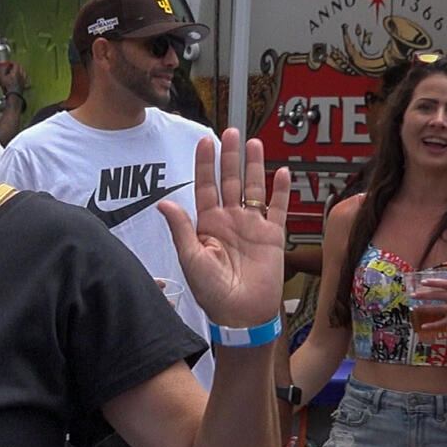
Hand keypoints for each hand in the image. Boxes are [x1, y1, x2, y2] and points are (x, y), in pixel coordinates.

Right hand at [0, 60, 28, 94]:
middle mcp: (21, 75)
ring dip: (22, 73)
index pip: (16, 64)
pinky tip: (24, 83)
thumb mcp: (0, 78)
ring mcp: (23, 81)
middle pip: (21, 68)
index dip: (12, 63)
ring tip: (18, 74)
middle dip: (16, 67)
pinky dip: (26, 83)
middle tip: (11, 69)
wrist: (13, 95)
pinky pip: (27, 84)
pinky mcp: (24, 86)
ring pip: (25, 74)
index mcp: (16, 72)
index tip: (9, 64)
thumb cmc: (7, 86)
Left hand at [159, 129, 288, 329]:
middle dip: (230, 156)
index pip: (205, 186)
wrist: (241, 314)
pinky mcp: (273, 236)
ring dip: (254, 166)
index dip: (205, 164)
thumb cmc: (211, 291)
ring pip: (254, 188)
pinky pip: (278, 208)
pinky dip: (281, 190)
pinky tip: (281, 172)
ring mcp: (252, 226)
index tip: (204, 140)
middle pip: (230, 180)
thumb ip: (181, 229)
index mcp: (207, 223)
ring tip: (254, 143)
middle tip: (231, 131)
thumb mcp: (191, 258)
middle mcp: (230, 220)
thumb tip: (164, 203)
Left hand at [409, 276, 446, 336]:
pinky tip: (424, 326)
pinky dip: (432, 325)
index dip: (432, 282)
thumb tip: (426, 287)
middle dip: (423, 295)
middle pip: (437, 295)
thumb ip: (446, 288)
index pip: (444, 283)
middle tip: (412, 295)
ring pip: (437, 308)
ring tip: (414, 307)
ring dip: (424, 308)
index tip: (422, 282)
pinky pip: (441, 323)